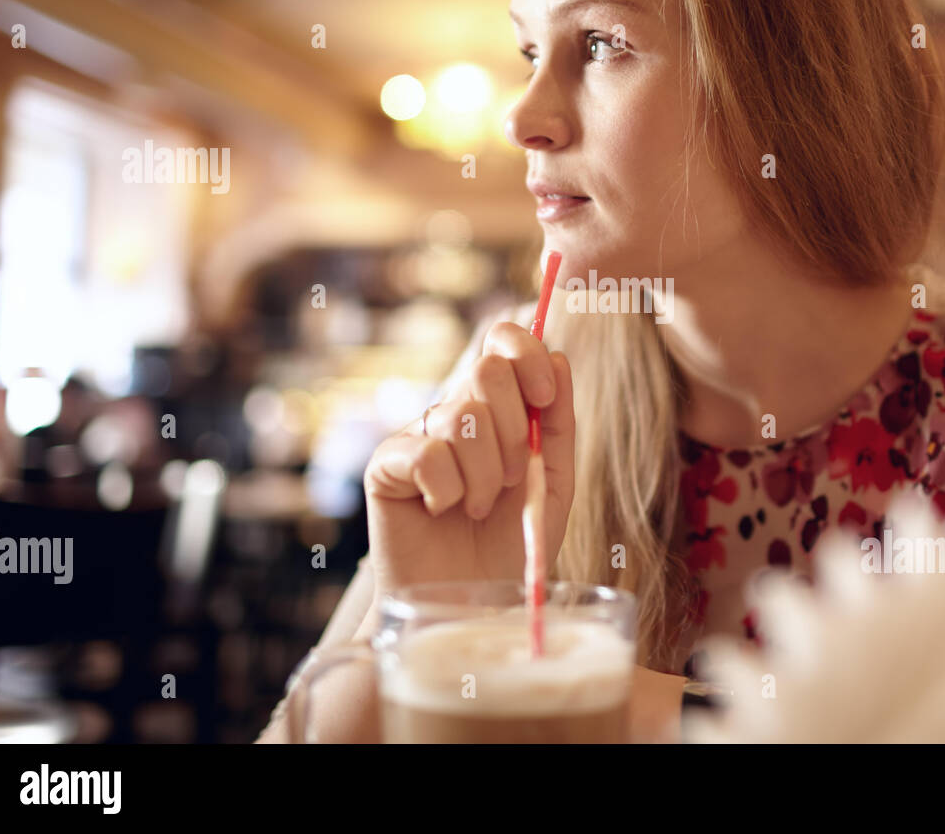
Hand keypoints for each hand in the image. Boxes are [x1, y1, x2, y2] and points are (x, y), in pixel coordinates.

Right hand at [362, 322, 574, 599]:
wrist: (472, 605)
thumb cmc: (511, 545)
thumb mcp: (552, 483)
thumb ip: (558, 424)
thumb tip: (559, 356)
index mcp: (498, 407)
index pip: (504, 340)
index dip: (528, 354)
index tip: (545, 397)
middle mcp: (454, 412)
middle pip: (487, 369)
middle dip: (515, 430)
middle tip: (511, 478)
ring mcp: (417, 435)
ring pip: (461, 417)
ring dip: (486, 473)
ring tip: (479, 507)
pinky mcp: (385, 466)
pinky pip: (427, 454)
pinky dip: (449, 490)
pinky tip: (444, 512)